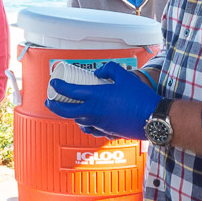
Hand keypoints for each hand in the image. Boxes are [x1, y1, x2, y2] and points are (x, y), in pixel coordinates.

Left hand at [45, 61, 160, 139]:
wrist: (152, 117)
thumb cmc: (140, 97)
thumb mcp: (125, 75)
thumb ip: (109, 69)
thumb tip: (99, 73)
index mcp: (97, 96)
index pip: (70, 91)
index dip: (59, 87)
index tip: (54, 84)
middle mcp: (94, 111)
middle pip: (66, 111)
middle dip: (54, 106)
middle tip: (50, 101)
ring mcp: (99, 123)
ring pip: (77, 121)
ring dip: (70, 115)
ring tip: (69, 108)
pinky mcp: (106, 131)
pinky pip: (90, 129)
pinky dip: (84, 124)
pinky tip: (86, 120)